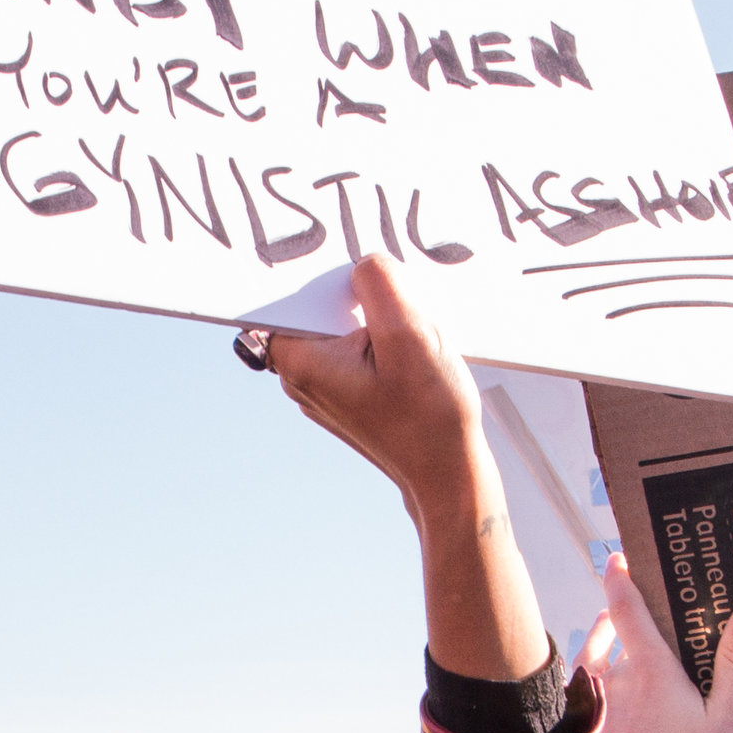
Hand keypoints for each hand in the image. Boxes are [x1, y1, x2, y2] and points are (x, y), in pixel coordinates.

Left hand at [265, 257, 545, 680]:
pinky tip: (418, 352)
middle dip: (359, 295)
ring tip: (413, 336)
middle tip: (399, 304)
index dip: (311, 271)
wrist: (450, 475)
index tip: (330, 257)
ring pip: (346, 323)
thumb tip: (365, 264)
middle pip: (320, 305)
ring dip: (381, 316)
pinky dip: (388, 338)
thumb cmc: (429, 418)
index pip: (283, 296)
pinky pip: (362, 345)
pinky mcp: (351, 392)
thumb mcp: (409, 335)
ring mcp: (327, 386)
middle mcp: (303, 376)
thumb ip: (380, 286)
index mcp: (302, 362)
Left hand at [581, 558, 732, 732]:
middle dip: (618, 618)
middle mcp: (614, 681)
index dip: (621, 579)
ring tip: (611, 639)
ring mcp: (592, 708)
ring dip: (601, 648)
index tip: (616, 558)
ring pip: (592, 664)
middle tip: (628, 603)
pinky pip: (578, 694)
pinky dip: (587, 681)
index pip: (629, 609)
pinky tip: (597, 690)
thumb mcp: (726, 720)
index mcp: (651, 671)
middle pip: (611, 635)